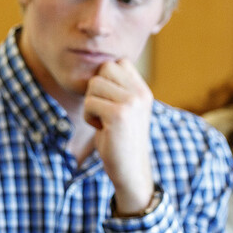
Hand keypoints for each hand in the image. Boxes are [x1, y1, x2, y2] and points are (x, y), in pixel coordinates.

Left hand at [83, 58, 154, 214]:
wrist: (130, 171)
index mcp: (143, 90)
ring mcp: (131, 102)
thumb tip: (100, 65)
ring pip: (94, 84)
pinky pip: (89, 103)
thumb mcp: (125, 109)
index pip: (118, 62)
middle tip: (104, 111)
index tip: (109, 102)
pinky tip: (101, 129)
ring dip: (91, 104)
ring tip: (103, 121)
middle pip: (104, 69)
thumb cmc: (120, 141)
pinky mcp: (118, 114)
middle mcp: (140, 93)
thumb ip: (118, 88)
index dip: (106, 79)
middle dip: (96, 90)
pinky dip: (88, 117)